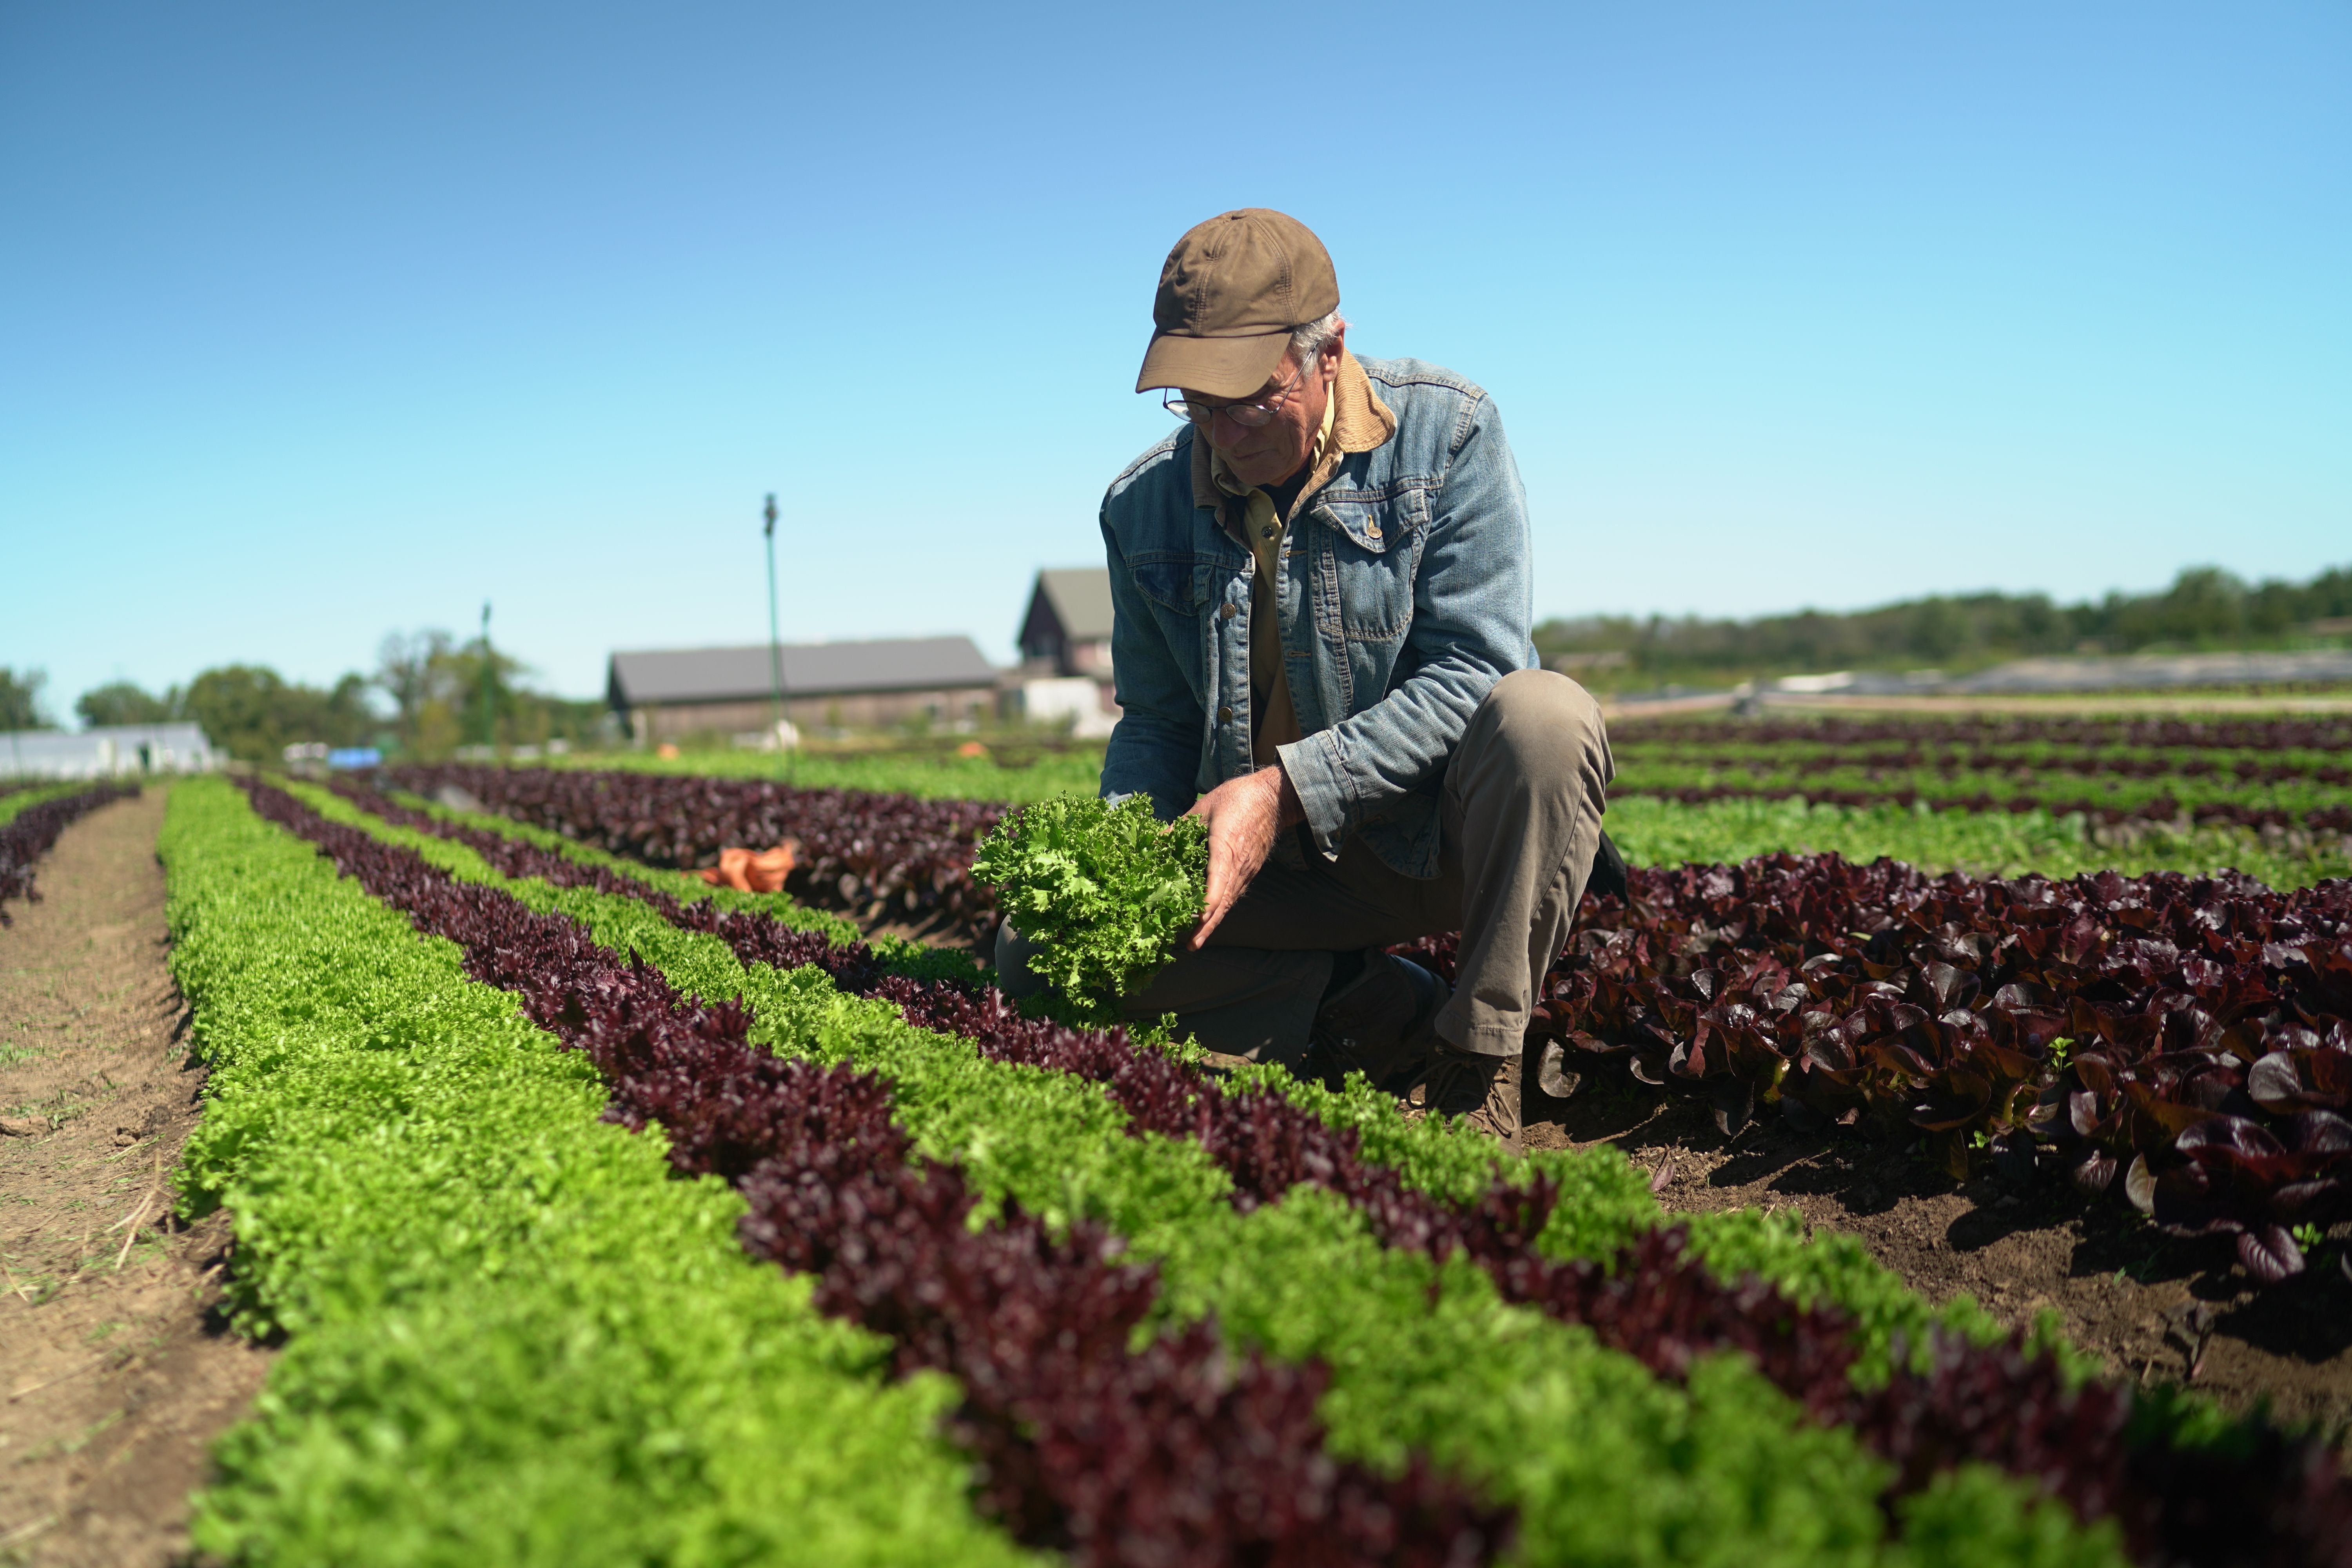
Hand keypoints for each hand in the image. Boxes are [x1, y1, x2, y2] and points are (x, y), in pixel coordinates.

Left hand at [1183, 765, 1303, 948]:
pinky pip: (1235, 893)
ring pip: (1230, 901)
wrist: (1274, 796)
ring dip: (1215, 921)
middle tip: (1192, 945)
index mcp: (1226, 849)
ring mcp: (1247, 869)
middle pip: (1224, 902)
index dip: (1207, 905)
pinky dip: (1223, 907)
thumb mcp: (1203, 807)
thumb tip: (1155, 842)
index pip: (1217, 883)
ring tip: (1198, 938)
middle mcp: (1239, 865)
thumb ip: (1179, 827)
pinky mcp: (1250, 869)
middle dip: (1208, 926)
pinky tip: (1212, 916)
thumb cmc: (1237, 798)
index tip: (1196, 922)